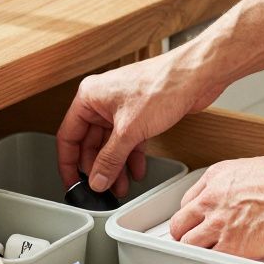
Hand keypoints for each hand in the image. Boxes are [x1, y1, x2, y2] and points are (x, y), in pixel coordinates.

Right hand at [57, 52, 220, 196]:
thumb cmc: (162, 85)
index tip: (73, 182)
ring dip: (115, 165)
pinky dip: (131, 156)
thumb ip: (110, 159)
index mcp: (89, 97)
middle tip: (100, 188)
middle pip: (90, 142)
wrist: (195, 76)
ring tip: (119, 186)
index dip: (69, 163)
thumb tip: (97, 179)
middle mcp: (102, 101)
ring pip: (111, 144)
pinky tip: (136, 171)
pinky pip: (128, 140)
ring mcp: (121, 107)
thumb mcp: (129, 131)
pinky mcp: (139, 113)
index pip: (68, 136)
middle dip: (97, 167)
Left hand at [168, 153, 263, 257]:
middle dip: (185, 233)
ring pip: (188, 244)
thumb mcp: (257, 168)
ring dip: (195, 251)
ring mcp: (218, 224)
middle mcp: (212, 199)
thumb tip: (250, 193)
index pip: (189, 200)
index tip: (197, 221)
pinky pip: (209, 259)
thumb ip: (244, 184)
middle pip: (181, 222)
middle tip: (192, 241)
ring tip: (204, 256)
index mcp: (218, 176)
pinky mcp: (231, 246)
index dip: (193, 214)